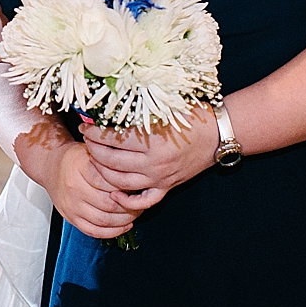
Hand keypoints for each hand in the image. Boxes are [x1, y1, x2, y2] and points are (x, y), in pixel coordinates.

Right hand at [45, 141, 140, 239]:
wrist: (50, 166)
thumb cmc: (74, 158)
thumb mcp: (92, 150)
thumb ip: (110, 162)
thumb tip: (134, 174)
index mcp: (79, 167)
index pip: (108, 182)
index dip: (126, 187)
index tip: (137, 187)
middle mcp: (74, 188)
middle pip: (108, 204)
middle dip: (129, 206)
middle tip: (140, 203)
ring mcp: (71, 205)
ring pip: (103, 220)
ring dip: (123, 221)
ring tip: (134, 214)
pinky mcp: (70, 218)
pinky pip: (93, 231)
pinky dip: (111, 232)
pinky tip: (123, 226)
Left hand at [82, 108, 217, 210]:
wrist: (219, 134)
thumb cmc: (193, 116)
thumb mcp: (165, 109)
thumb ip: (139, 111)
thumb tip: (109, 106)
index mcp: (153, 141)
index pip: (113, 138)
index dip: (95, 131)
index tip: (86, 125)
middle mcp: (154, 163)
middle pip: (111, 161)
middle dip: (93, 149)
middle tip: (86, 139)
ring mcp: (160, 178)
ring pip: (121, 182)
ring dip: (102, 171)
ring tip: (94, 159)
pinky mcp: (167, 187)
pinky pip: (143, 200)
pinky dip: (126, 200)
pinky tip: (114, 193)